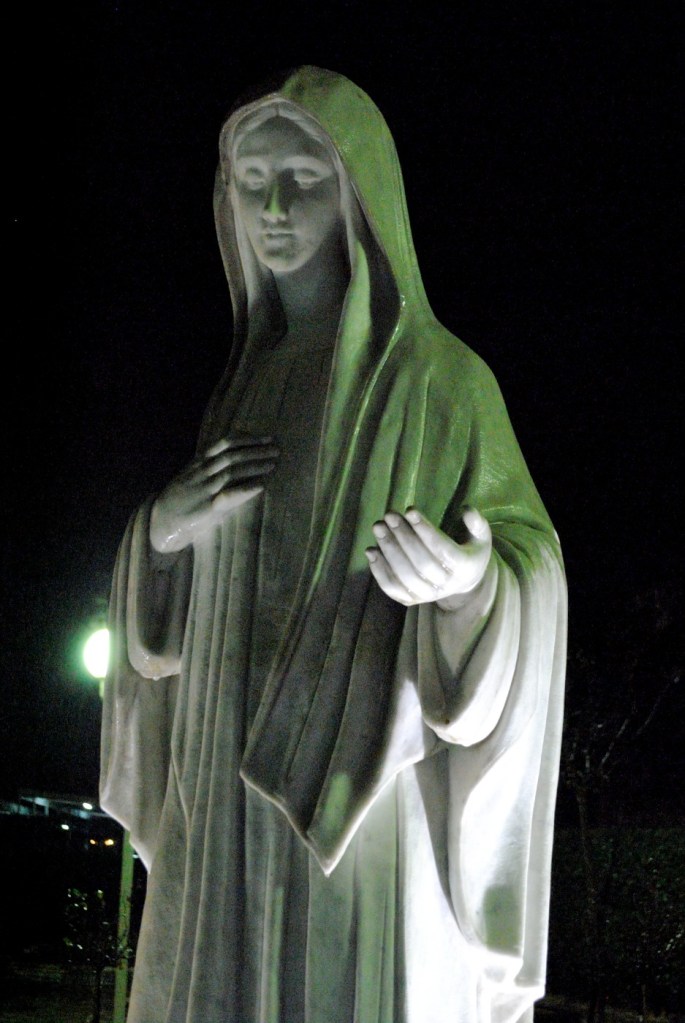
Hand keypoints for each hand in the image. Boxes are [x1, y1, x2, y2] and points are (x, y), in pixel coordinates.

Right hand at [150, 435, 277, 551]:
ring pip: (232, 471)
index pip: (224, 444)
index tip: (265, 438)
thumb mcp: (190, 475)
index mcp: (199, 463)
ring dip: (255, 466)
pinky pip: (229, 496)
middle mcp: (203, 473)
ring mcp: (205, 490)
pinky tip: (261, 486)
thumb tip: (230, 455)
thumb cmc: (179, 499)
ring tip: (272, 464)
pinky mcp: (208, 508)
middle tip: (275, 449)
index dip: (246, 439)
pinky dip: (246, 489)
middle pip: (232, 455)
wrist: (161, 521)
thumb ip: (207, 465)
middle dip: (256, 450)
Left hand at [365, 507, 491, 609]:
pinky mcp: (411, 600)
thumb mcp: (481, 537)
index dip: (425, 530)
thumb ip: (477, 522)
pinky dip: (379, 571)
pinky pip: (392, 589)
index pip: (443, 550)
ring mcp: (428, 595)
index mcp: (465, 568)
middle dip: (403, 537)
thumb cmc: (468, 551)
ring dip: (388, 551)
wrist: (462, 583)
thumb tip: (466, 510)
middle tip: (389, 515)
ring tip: (378, 528)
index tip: (410, 510)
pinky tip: (371, 551)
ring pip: (405, 577)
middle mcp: (447, 586)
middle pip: (421, 563)